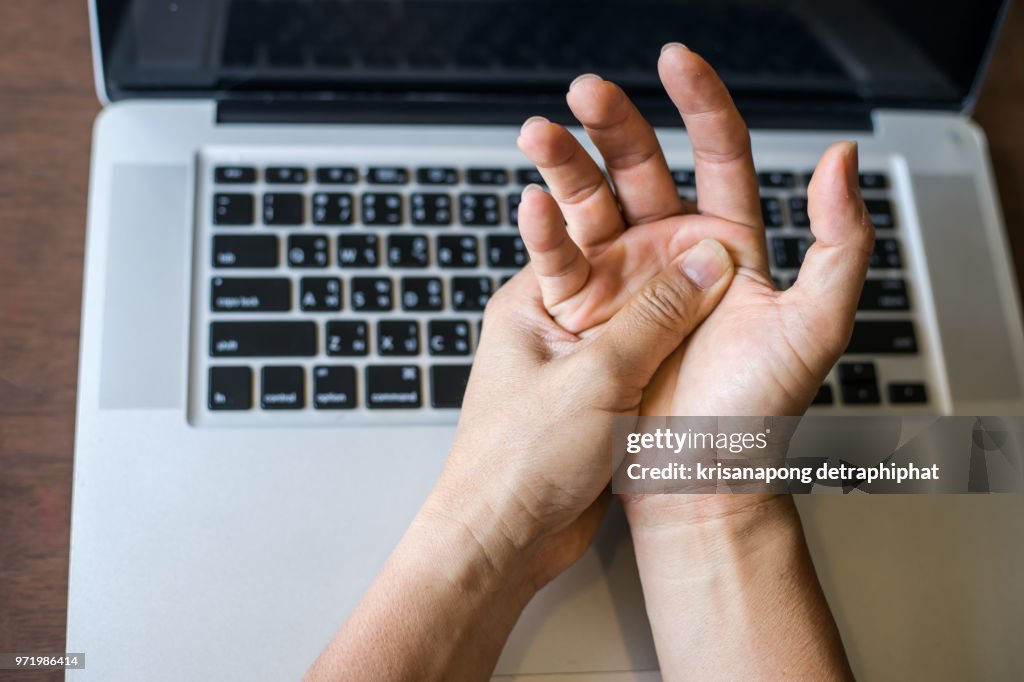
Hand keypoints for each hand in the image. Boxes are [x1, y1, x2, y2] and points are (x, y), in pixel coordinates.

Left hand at [308, 237, 736, 681]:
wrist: (507, 538)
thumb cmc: (519, 459)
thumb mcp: (595, 376)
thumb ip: (656, 317)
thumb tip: (706, 264)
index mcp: (534, 300)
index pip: (588, 231)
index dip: (638, 216)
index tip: (689, 208)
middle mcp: (556, 323)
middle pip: (623, 270)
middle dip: (668, 258)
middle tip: (720, 238)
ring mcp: (580, 361)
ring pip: (643, 317)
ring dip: (680, 307)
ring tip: (728, 281)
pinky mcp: (603, 398)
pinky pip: (650, 359)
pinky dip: (677, 351)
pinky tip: (708, 343)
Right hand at [516, 43, 871, 513]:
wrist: (700, 480)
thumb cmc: (759, 412)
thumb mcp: (816, 326)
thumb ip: (841, 241)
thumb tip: (842, 158)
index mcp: (729, 243)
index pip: (718, 153)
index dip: (698, 102)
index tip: (674, 61)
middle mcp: (673, 252)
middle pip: (641, 168)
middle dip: (614, 124)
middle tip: (587, 91)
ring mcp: (626, 279)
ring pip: (592, 204)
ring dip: (565, 165)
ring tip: (541, 134)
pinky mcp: (587, 311)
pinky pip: (562, 259)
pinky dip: (544, 231)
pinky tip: (531, 203)